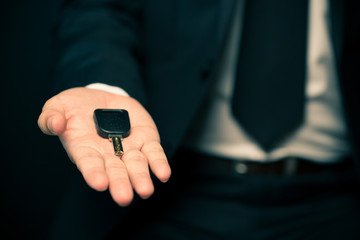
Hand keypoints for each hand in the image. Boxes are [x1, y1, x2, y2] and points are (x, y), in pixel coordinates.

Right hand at [38, 87, 170, 205]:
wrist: (99, 98)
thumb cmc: (75, 107)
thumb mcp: (57, 106)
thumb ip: (51, 116)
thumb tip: (54, 124)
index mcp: (84, 150)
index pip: (89, 164)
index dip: (94, 173)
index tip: (99, 183)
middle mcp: (108, 154)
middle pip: (115, 171)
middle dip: (120, 183)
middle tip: (124, 197)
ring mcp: (129, 148)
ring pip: (136, 165)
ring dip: (141, 177)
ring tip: (145, 190)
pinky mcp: (146, 139)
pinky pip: (154, 153)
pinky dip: (159, 163)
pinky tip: (164, 174)